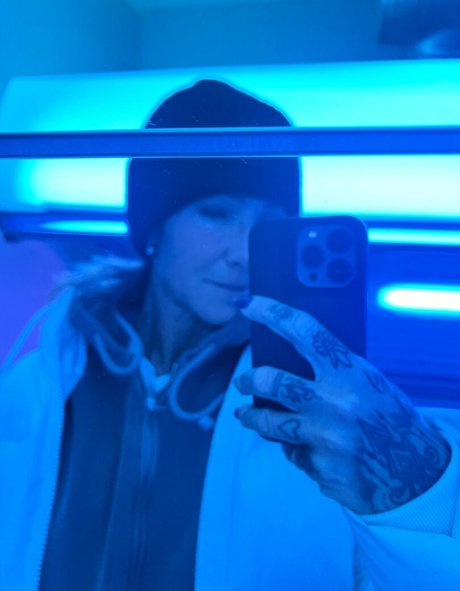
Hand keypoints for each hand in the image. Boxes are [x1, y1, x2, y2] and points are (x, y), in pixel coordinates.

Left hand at [234, 296, 450, 513]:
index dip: (269, 312)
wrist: (417, 474)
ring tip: (246, 416)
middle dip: (247, 381)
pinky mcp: (321, 469)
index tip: (246, 304)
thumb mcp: (368, 382)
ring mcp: (325, 439)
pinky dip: (299, 450)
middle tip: (242, 382)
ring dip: (252, 419)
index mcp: (350, 373)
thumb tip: (287, 359)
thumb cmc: (391, 419)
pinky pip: (295, 454)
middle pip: (270, 382)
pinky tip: (317, 451)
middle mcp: (335, 403)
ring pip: (268, 425)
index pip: (303, 331)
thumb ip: (331, 371)